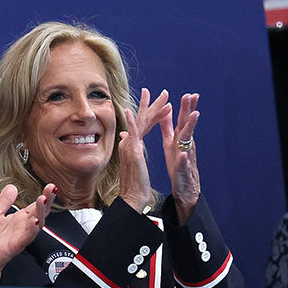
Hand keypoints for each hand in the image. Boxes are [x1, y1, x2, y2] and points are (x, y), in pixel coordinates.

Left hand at [0, 183, 55, 285]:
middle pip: (41, 212)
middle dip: (47, 200)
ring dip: (41, 211)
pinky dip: (32, 229)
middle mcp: (25, 226)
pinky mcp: (16, 245)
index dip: (45, 195)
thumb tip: (12, 186)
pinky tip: (35, 221)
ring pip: (37, 223)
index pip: (36, 205)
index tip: (50, 184)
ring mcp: (22, 236)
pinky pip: (27, 237)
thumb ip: (4, 201)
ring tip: (43, 199)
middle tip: (51, 188)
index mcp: (21, 219)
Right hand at [118, 88, 170, 212]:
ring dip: (149, 108)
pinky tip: (130, 112)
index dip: (153, 113)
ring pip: (140, 123)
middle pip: (142, 120)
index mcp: (134, 145)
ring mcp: (130, 147)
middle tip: (161, 92)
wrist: (133, 195)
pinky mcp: (132, 153)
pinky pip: (131, 135)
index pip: (144, 125)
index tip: (162, 103)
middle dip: (152, 105)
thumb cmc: (135, 183)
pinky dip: (131, 123)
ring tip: (161, 96)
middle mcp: (130, 143)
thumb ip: (131, 147)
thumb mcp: (134, 162)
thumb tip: (124, 136)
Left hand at [160, 92, 200, 224]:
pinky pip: (183, 164)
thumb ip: (167, 126)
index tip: (188, 93)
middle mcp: (185, 145)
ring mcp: (185, 157)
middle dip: (189, 111)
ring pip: (189, 141)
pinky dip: (184, 159)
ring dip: (191, 128)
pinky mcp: (182, 170)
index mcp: (179, 138)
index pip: (183, 120)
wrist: (184, 187)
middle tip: (191, 96)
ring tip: (193, 116)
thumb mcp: (170, 142)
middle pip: (187, 125)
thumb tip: (165, 109)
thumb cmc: (177, 163)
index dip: (185, 107)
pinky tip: (183, 154)